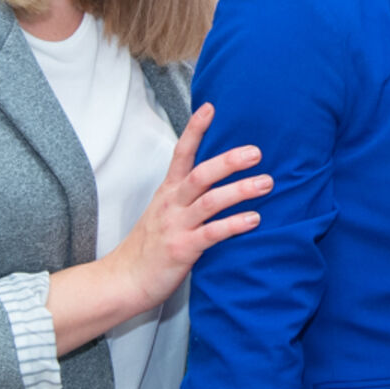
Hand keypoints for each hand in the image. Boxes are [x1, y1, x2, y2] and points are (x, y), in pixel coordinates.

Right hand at [46, 102, 266, 353]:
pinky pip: (211, 234)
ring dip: (240, 190)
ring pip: (210, 201)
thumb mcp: (166, 212)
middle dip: (229, 160)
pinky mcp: (182, 249)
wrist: (123, 280)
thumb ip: (189, 195)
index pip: (181, 153)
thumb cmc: (150, 245)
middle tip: (256, 151)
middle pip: (200, 174)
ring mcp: (176, 226)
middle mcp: (171, 204)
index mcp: (168, 191)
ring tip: (266, 183)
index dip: (195, 130)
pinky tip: (254, 220)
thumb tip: (221, 178)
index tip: (210, 108)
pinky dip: (234, 225)